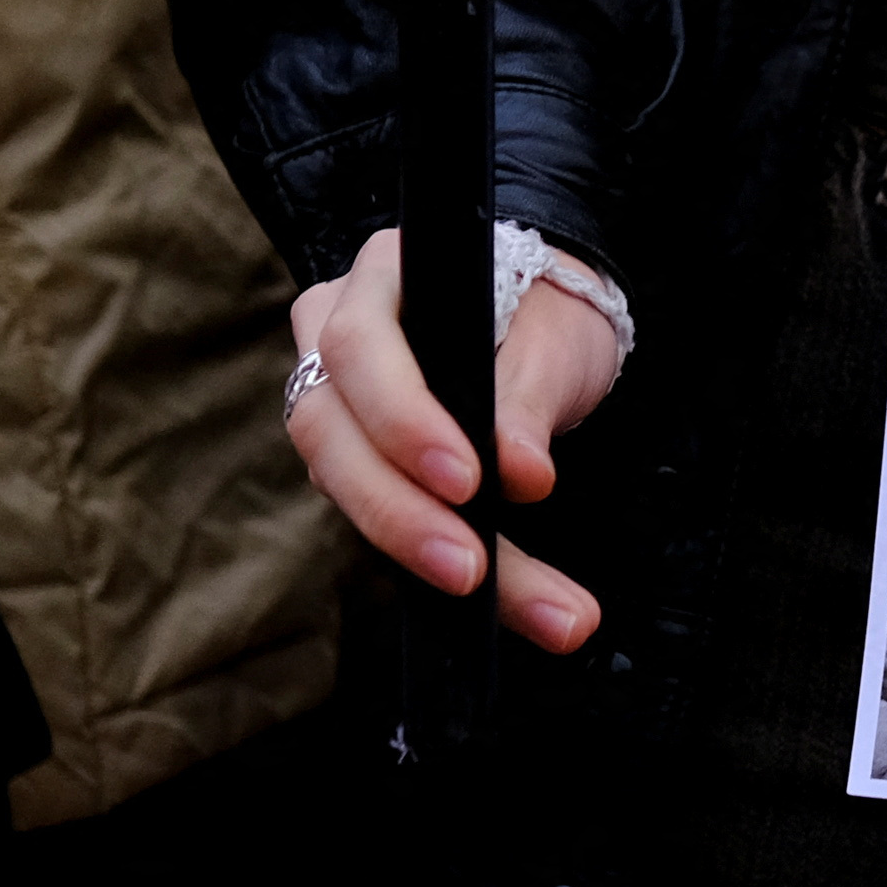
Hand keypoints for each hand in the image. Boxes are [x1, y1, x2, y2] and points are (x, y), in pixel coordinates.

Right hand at [280, 228, 622, 650]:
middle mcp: (332, 336)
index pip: (360, 347)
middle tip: (473, 571)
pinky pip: (380, 519)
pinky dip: (443, 565)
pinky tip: (514, 607)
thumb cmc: (545, 312)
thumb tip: (520, 475)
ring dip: (424, 555)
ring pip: (346, 488)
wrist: (543, 324)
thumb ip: (529, 398)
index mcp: (380, 278)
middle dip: (400, 512)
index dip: (402, 419)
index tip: (468, 482)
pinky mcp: (355, 464)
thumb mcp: (556, 339)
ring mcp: (336, 404)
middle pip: (331, 431)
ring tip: (534, 608)